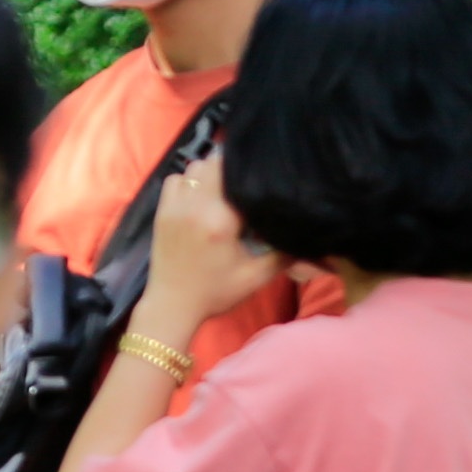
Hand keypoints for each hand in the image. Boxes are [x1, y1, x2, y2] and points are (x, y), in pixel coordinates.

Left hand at [141, 153, 279, 339]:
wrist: (171, 306)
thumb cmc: (215, 293)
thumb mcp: (256, 277)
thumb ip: (284, 254)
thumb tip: (309, 237)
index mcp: (220, 220)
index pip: (238, 177)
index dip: (253, 173)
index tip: (264, 179)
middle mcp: (194, 207)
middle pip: (215, 164)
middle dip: (232, 169)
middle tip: (245, 183)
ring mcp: (174, 208)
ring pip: (194, 168)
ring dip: (210, 172)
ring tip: (225, 188)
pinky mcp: (161, 213)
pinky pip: (174, 180)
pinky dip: (188, 180)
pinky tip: (200, 196)